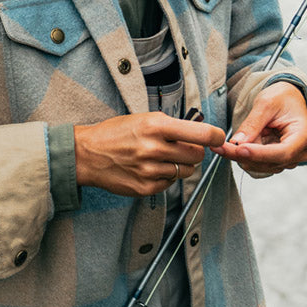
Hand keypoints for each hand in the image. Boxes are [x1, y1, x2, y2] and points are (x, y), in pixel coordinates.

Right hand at [75, 112, 224, 196]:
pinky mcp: (145, 188)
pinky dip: (166, 176)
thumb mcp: (144, 118)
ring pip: (186, 171)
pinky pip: (170, 183)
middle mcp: (155, 149)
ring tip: (163, 157)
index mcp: (156, 126)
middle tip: (183, 147)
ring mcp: (150, 171)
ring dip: (181, 164)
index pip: (201, 134)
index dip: (216, 137)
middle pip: (197, 155)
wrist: (87, 154)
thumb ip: (173, 126)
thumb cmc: (117, 133)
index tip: (219, 138)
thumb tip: (202, 133)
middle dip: (194, 150)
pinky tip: (151, 168)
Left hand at [212, 82, 306, 176]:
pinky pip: (258, 163)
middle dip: (243, 155)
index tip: (239, 149)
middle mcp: (300, 152)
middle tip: (219, 146)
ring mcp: (290, 159)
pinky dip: (244, 156)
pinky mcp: (278, 160)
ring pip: (261, 166)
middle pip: (269, 162)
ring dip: (241, 156)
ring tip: (224, 144)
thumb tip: (237, 142)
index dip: (259, 154)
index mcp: (304, 135)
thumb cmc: (282, 97)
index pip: (282, 152)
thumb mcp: (267, 103)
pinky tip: (233, 146)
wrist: (288, 98)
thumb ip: (253, 123)